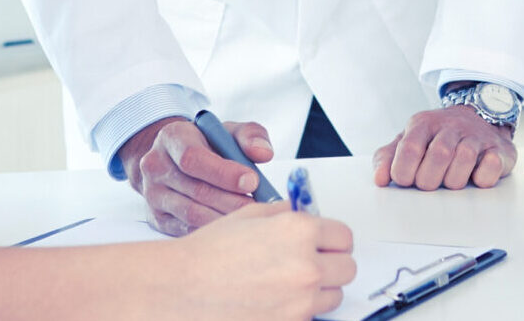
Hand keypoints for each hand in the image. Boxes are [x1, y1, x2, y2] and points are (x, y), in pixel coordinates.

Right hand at [119, 116, 274, 234]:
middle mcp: (156, 166)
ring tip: (249, 216)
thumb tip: (264, 154)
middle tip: (257, 205)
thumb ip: (250, 136)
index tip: (252, 181)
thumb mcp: (228, 130)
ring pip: (190, 212)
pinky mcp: (157, 218)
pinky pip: (185, 229)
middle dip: (230, 199)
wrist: (174, 158)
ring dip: (223, 217)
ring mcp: (153, 194)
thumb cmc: (208, 142)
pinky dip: (211, 230)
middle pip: (195, 189)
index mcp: (173, 137)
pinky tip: (232, 226)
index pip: (194, 158)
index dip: (224, 172)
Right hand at [170, 202, 354, 320]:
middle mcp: (306, 268)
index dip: (333, 239)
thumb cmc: (206, 255)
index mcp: (301, 232)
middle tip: (311, 264)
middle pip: (347, 269)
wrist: (176, 292)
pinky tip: (275, 303)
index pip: (345, 237)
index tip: (325, 244)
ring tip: (289, 286)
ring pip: (333, 298)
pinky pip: (308, 319)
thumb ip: (285, 214)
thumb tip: (301, 213)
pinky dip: (297, 313)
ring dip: (318, 292)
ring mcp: (298, 304)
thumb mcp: (250, 216)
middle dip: (332, 265)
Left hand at [372, 107, 515, 189]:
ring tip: (451, 180)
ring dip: (455, 180)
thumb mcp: (409, 141)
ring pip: (464, 159)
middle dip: (430, 180)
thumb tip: (380, 179)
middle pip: (438, 156)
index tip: (408, 180)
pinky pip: (491, 166)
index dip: (405, 174)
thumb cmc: (437, 138)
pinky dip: (482, 177)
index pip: (410, 150)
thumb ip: (388, 157)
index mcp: (423, 123)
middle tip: (431, 182)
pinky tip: (475, 175)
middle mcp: (451, 125)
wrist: (479, 117)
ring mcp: (476, 135)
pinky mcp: (499, 149)